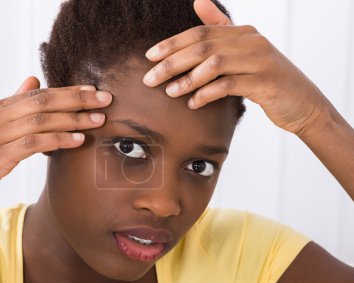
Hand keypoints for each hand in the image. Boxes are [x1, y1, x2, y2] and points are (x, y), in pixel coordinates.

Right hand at [0, 77, 111, 215]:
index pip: (39, 93)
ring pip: (41, 120)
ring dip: (74, 119)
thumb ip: (14, 103)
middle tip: (105, 99)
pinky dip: (58, 140)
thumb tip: (33, 80)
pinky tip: (77, 141)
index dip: (69, 91)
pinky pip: (33, 143)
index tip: (94, 91)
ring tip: (99, 120)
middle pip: (44, 101)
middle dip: (78, 99)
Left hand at [143, 0, 331, 134]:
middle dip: (171, 63)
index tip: (149, 57)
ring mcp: (260, 61)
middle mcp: (251, 41)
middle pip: (202, 47)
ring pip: (214, 64)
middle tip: (150, 79)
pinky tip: (193, 103)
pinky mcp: (265, 83)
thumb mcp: (244, 51)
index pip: (199, 33)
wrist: (303, 104)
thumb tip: (197, 0)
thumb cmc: (265, 79)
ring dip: (188, 79)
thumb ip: (221, 28)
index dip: (171, 44)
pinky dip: (207, 93)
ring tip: (170, 92)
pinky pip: (229, 85)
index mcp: (242, 32)